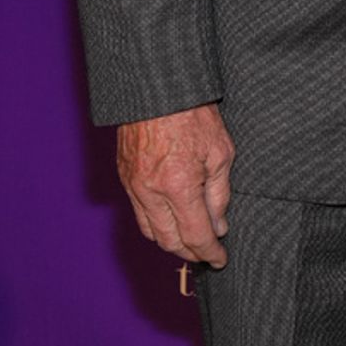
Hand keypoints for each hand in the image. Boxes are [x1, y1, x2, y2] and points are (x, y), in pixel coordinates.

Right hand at [117, 104, 235, 267]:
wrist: (157, 86)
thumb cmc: (194, 113)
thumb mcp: (220, 150)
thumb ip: (219, 193)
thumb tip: (218, 226)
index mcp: (179, 185)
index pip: (195, 235)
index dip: (209, 252)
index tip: (220, 259)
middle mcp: (151, 191)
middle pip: (169, 241)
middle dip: (190, 252)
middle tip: (207, 254)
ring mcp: (133, 186)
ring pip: (150, 231)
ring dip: (171, 243)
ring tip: (191, 243)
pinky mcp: (124, 177)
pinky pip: (138, 213)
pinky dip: (155, 225)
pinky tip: (170, 222)